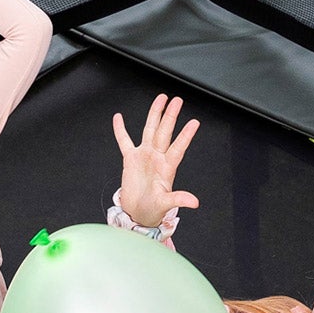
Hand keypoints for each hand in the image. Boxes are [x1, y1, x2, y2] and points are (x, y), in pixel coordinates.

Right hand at [112, 94, 201, 226]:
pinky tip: (118, 118)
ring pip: (149, 130)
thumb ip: (179, 199)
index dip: (185, 136)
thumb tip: (194, 202)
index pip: (178, 148)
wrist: (138, 213)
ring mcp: (144, 156)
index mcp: (167, 167)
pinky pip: (124, 141)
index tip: (194, 123)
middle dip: (170, 116)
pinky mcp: (130, 159)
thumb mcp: (166, 205)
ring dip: (155, 114)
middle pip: (164, 132)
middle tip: (177, 101)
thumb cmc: (153, 209)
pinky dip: (120, 130)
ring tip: (161, 99)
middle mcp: (157, 158)